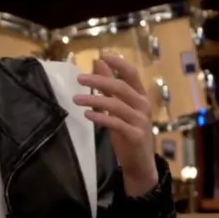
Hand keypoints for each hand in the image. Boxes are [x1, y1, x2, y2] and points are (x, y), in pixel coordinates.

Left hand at [73, 52, 159, 194]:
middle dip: (100, 81)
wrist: (139, 162)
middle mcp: (143, 105)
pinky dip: (101, 118)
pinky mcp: (136, 135)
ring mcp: (141, 121)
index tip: (103, 54)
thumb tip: (99, 63)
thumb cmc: (127, 132)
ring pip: (117, 105)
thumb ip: (109, 87)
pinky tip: (87, 115)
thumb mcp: (118, 107)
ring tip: (76, 99)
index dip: (119, 63)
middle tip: (79, 79)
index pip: (132, 74)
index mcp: (139, 96)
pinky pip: (117, 124)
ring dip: (95, 100)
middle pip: (121, 88)